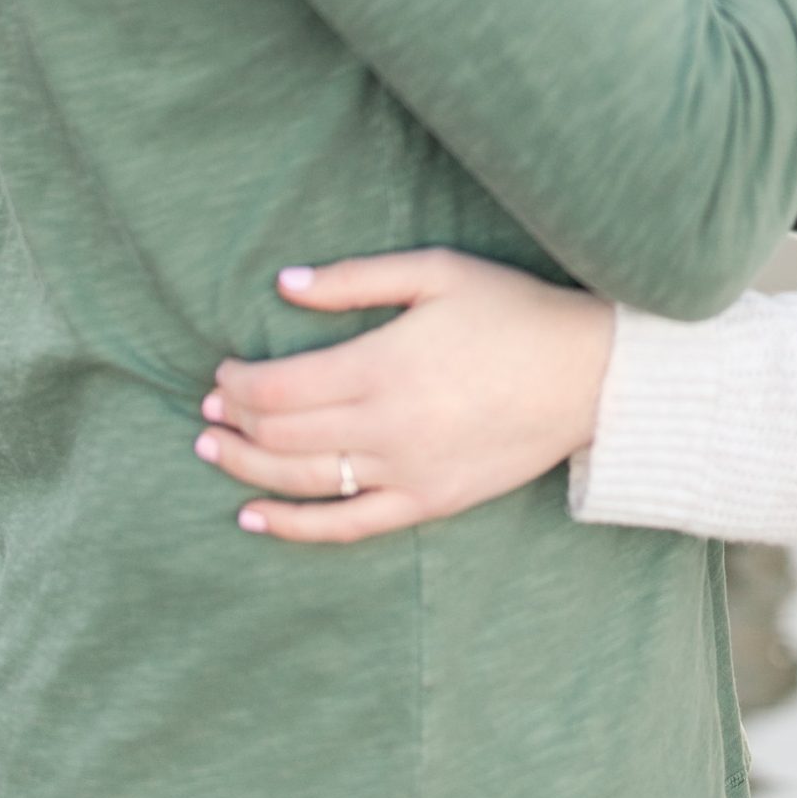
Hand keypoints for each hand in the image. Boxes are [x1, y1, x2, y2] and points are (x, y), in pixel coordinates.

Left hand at [194, 251, 614, 544]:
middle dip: (232, 422)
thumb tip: (285, 283)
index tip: (221, 372)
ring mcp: (405, 471)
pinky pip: (345, 525)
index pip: (279, 388)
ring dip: (245, 467)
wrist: (589, 376)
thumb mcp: (437, 272)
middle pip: (280, 435)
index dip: (236, 384)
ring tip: (212, 451)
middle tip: (207, 408)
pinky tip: (254, 517)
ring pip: (301, 480)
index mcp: (383, 364)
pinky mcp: (427, 502)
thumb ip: (357, 279)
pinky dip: (292, 525)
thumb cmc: (513, 311)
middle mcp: (385, 425)